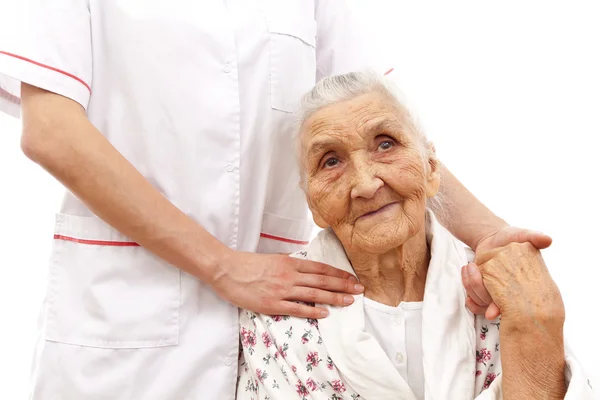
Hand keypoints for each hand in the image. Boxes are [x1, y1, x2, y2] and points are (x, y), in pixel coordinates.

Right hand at [211, 249, 363, 318]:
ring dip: (334, 298)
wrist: (227, 270)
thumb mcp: (274, 259)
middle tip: (360, 290)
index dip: (338, 273)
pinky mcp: (273, 304)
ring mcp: (282, 290)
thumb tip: (308, 271)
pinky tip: (325, 313)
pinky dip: (312, 311)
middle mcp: (289, 276)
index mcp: (290, 263)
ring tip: (349, 301)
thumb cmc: (249, 264)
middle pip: (322, 281)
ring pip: (314, 294)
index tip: (352, 278)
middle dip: (343, 285)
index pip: (320, 268)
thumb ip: (291, 265)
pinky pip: (296, 308)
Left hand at [463, 227, 552, 318]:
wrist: (493, 239)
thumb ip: (534, 236)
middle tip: (471, 267)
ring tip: (469, 265)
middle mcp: (512, 293)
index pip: (512, 303)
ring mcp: (497, 293)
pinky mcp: (485, 291)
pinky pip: (474, 301)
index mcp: (525, 286)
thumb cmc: (511, 237)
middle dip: (478, 289)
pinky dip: (467, 289)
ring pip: (481, 302)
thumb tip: (548, 239)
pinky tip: (467, 270)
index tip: (491, 312)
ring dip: (470, 284)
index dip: (500, 308)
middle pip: (492, 303)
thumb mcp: (523, 234)